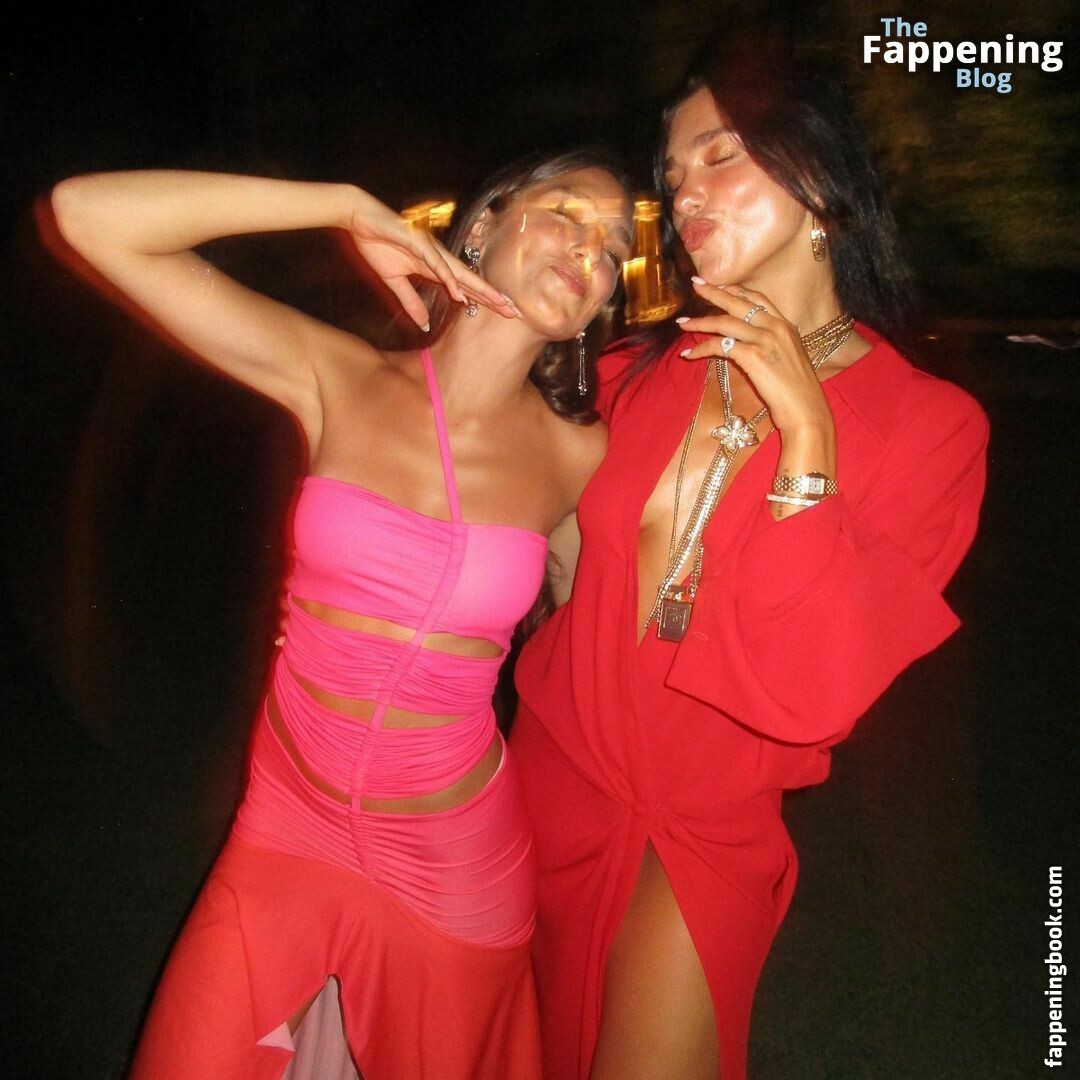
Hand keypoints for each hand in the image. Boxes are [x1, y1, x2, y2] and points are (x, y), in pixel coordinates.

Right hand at [345, 188, 517, 328]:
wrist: (359, 218)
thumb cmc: (378, 245)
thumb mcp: (395, 282)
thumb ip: (411, 302)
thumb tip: (425, 326)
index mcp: (435, 267)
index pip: (465, 287)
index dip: (484, 300)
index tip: (504, 313)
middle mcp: (438, 258)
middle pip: (470, 281)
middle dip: (492, 297)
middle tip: (515, 312)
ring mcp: (429, 249)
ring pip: (460, 272)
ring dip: (479, 288)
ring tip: (499, 303)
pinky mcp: (416, 242)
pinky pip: (435, 263)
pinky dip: (447, 278)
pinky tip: (459, 292)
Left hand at [677, 280, 833, 435]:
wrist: (807, 410)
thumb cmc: (799, 393)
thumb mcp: (790, 360)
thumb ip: (775, 346)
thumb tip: (751, 346)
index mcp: (786, 326)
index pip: (758, 299)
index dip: (736, 290)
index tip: (718, 285)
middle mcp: (776, 328)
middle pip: (739, 303)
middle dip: (714, 293)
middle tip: (696, 285)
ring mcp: (765, 340)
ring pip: (724, 323)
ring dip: (700, 323)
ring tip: (682, 324)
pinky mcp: (753, 356)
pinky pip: (719, 346)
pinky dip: (701, 349)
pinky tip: (689, 355)